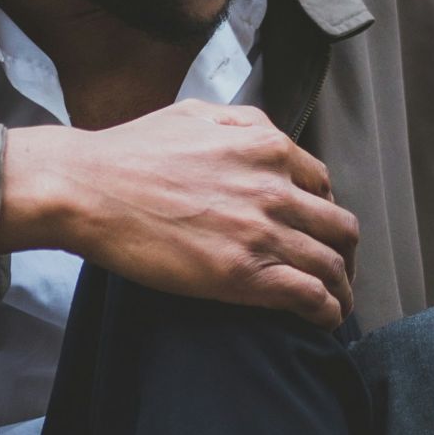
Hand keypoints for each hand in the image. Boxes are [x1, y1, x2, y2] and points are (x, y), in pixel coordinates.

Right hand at [0, 100, 359, 327]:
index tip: (317, 232)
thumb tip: (263, 136)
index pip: (322, 186)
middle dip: (344, 253)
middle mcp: (275, 188)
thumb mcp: (196, 114)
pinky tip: (324, 320)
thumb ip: (240, 122)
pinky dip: (326, 311)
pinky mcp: (244, 274)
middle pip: (339, 227)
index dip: (324, 212)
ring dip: (341, 288)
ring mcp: (262, 232)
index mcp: (266, 146)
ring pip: (331, 265)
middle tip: (336, 271)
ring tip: (337, 304)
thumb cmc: (130, 152)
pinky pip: (310, 296)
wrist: (89, 189)